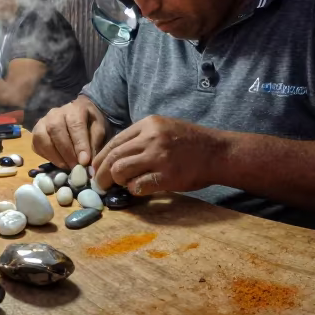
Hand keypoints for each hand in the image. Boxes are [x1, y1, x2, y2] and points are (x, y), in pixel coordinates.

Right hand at [32, 96, 106, 169]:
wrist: (78, 116)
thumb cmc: (90, 124)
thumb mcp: (99, 130)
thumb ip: (94, 144)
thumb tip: (87, 163)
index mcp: (75, 109)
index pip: (75, 125)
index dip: (79, 144)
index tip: (84, 161)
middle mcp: (56, 113)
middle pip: (56, 130)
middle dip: (66, 152)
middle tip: (75, 167)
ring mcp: (43, 121)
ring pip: (42, 138)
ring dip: (54, 156)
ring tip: (66, 166)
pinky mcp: (36, 132)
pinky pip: (36, 145)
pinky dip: (46, 156)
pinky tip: (58, 162)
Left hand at [91, 115, 225, 195]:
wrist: (218, 152)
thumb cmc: (190, 142)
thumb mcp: (164, 128)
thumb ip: (141, 137)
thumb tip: (115, 155)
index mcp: (148, 124)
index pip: (114, 141)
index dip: (101, 157)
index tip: (96, 168)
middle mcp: (151, 138)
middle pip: (114, 156)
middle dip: (101, 172)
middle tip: (99, 183)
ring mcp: (159, 157)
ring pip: (120, 170)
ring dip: (115, 181)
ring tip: (118, 186)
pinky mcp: (167, 176)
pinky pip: (138, 185)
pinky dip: (133, 189)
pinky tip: (137, 189)